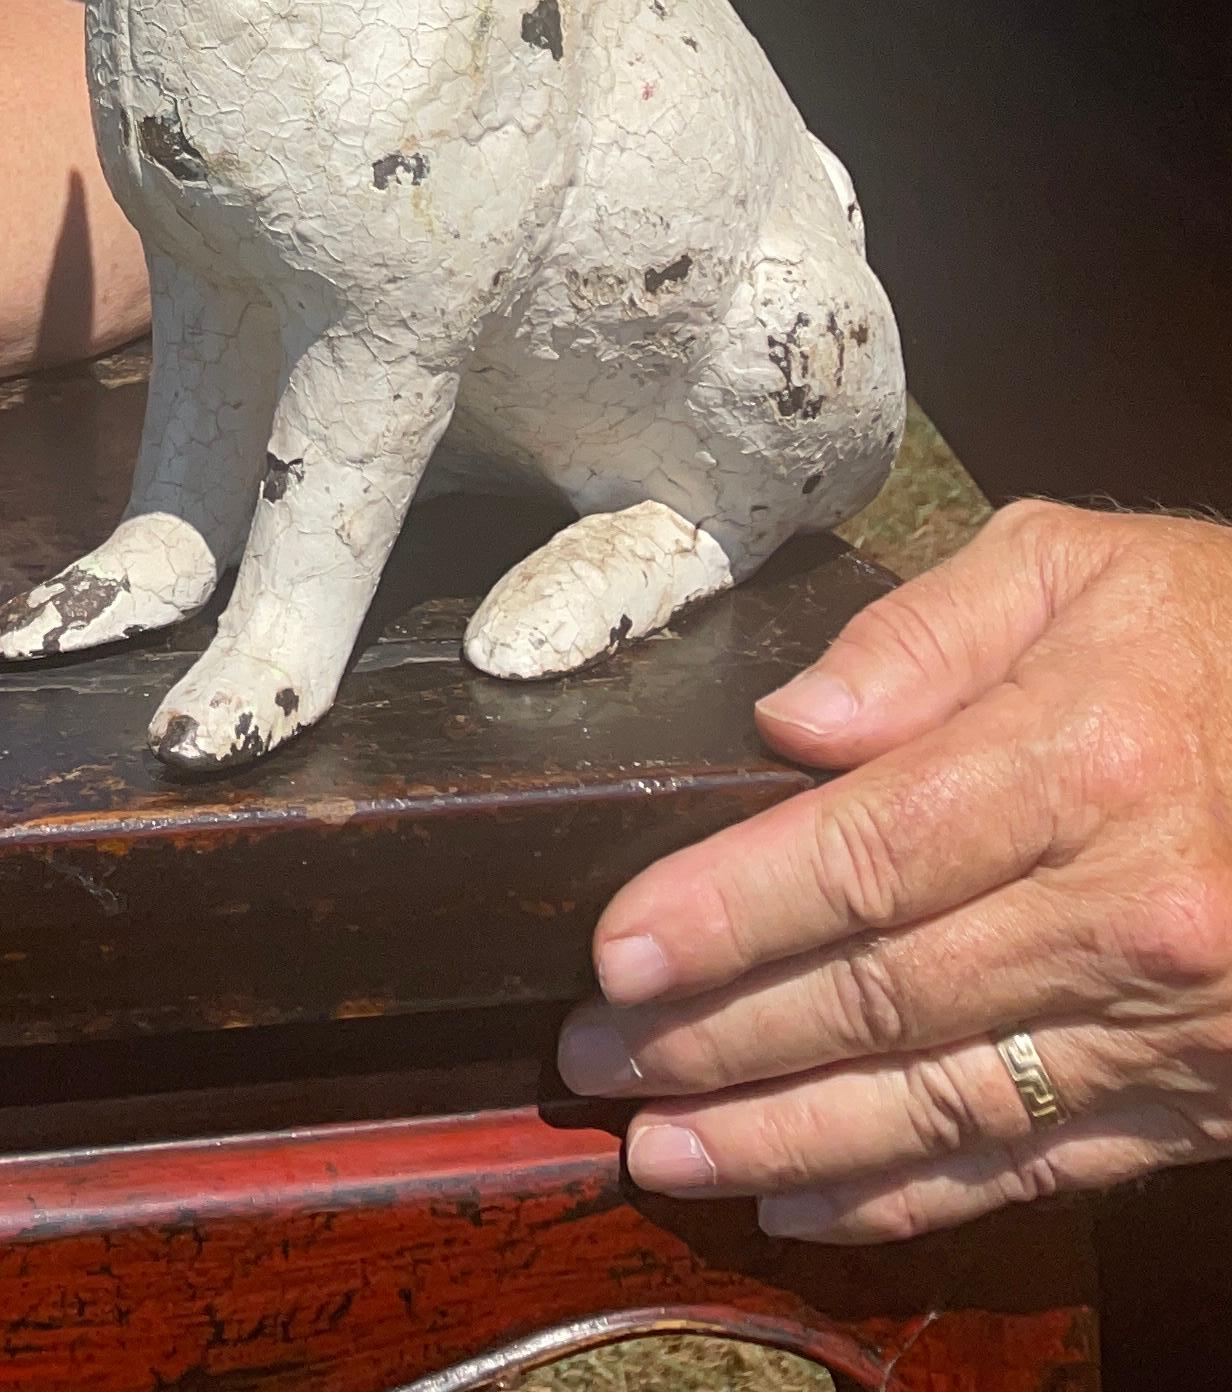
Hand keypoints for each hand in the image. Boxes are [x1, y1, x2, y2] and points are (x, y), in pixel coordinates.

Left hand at [557, 500, 1231, 1240]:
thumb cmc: (1217, 635)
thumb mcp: (1078, 562)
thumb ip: (923, 629)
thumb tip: (793, 721)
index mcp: (1081, 761)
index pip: (865, 855)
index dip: (728, 912)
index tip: (614, 947)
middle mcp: (1125, 911)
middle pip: (881, 993)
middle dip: (716, 1036)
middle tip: (591, 1056)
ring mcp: (1164, 1024)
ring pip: (939, 1100)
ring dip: (782, 1135)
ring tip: (659, 1147)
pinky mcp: (1191, 1099)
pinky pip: (1029, 1162)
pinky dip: (908, 1195)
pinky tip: (799, 1197)